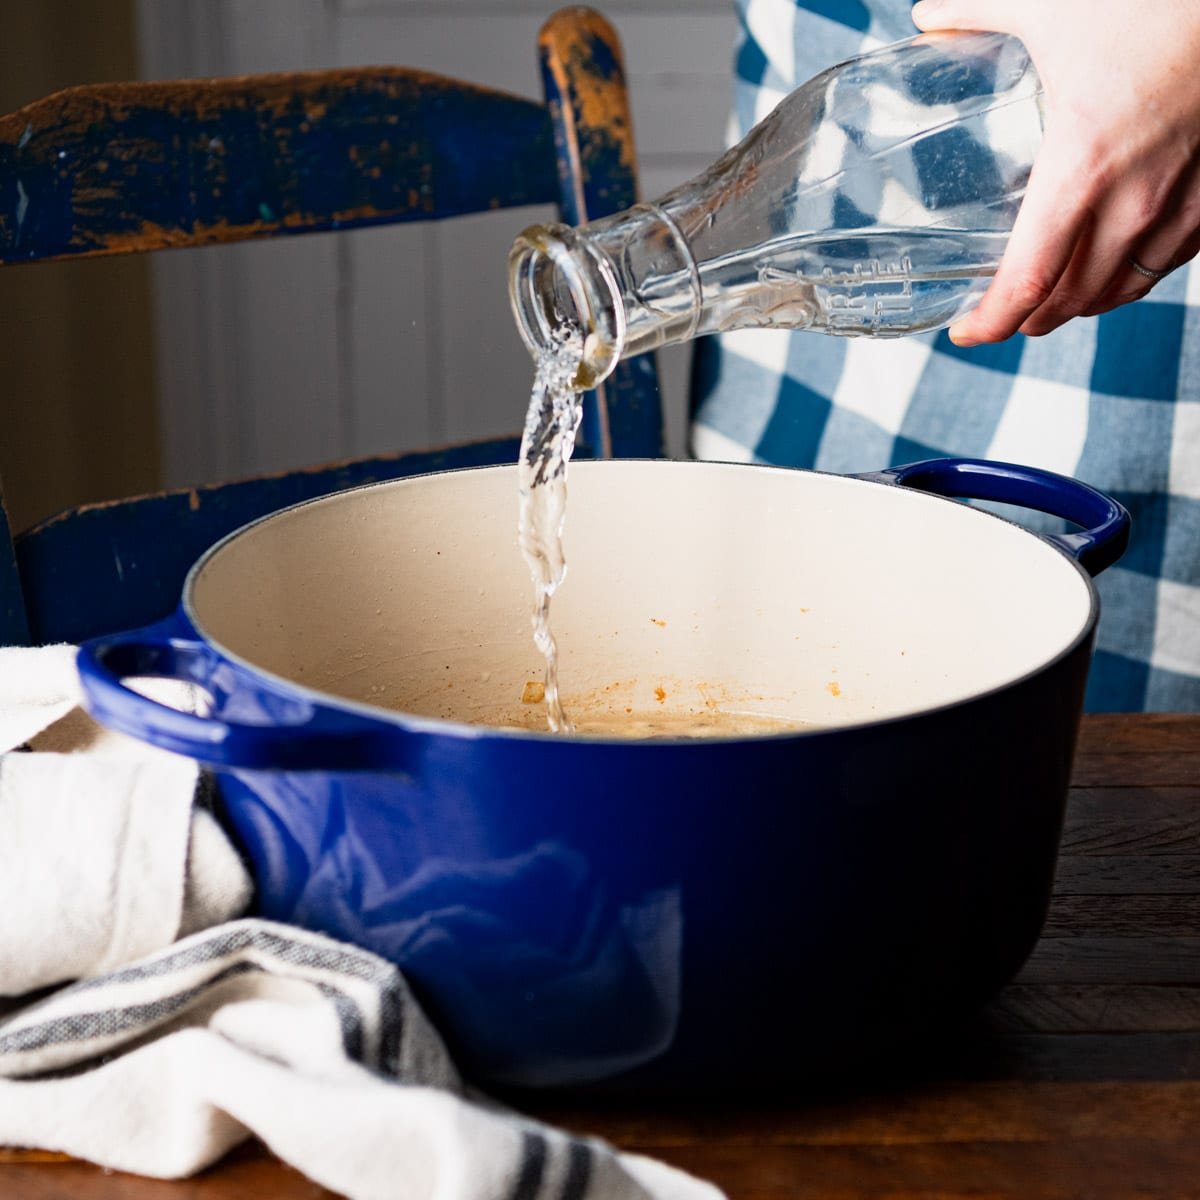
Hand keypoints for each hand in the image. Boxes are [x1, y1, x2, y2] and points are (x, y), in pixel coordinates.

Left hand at [910, 0, 1199, 345]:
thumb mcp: (1050, 2)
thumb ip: (979, 12)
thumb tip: (929, 17)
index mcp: (1082, 168)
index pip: (1027, 281)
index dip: (992, 322)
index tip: (966, 331)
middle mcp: (1135, 201)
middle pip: (1072, 299)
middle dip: (1030, 319)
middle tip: (1002, 315)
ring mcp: (1185, 202)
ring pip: (1124, 287)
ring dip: (1082, 302)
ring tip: (1053, 298)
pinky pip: (1169, 259)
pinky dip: (1133, 273)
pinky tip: (1115, 262)